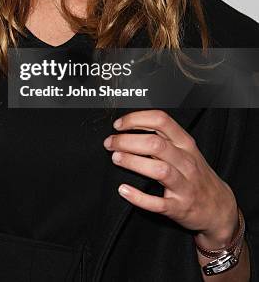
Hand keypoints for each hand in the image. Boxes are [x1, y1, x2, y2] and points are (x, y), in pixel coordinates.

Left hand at [103, 109, 238, 247]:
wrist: (218, 207)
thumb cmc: (195, 174)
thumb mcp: (186, 150)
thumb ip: (163, 136)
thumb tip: (130, 125)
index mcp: (185, 143)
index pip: (161, 121)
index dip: (136, 119)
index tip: (119, 125)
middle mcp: (186, 162)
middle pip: (155, 144)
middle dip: (127, 141)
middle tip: (110, 143)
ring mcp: (184, 185)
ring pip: (158, 170)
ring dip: (133, 162)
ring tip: (116, 158)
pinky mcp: (179, 207)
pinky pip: (158, 203)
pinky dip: (138, 197)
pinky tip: (123, 190)